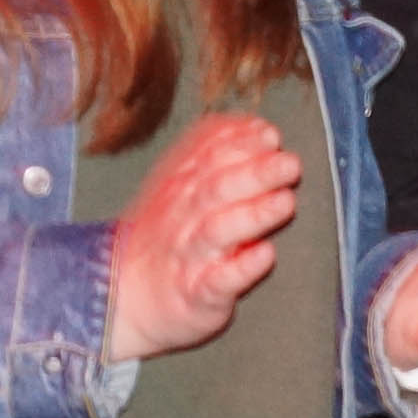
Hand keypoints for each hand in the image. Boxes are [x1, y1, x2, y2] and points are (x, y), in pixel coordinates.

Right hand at [99, 109, 300, 363]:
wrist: (127, 292)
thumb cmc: (169, 233)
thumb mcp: (180, 185)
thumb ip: (212, 153)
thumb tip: (255, 125)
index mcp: (181, 184)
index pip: (208, 154)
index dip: (240, 142)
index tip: (270, 135)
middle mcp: (184, 215)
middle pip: (217, 187)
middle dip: (255, 172)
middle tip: (290, 164)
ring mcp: (190, 254)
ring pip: (219, 230)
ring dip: (254, 214)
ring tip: (286, 202)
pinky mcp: (198, 292)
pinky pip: (219, 280)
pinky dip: (243, 268)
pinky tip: (266, 254)